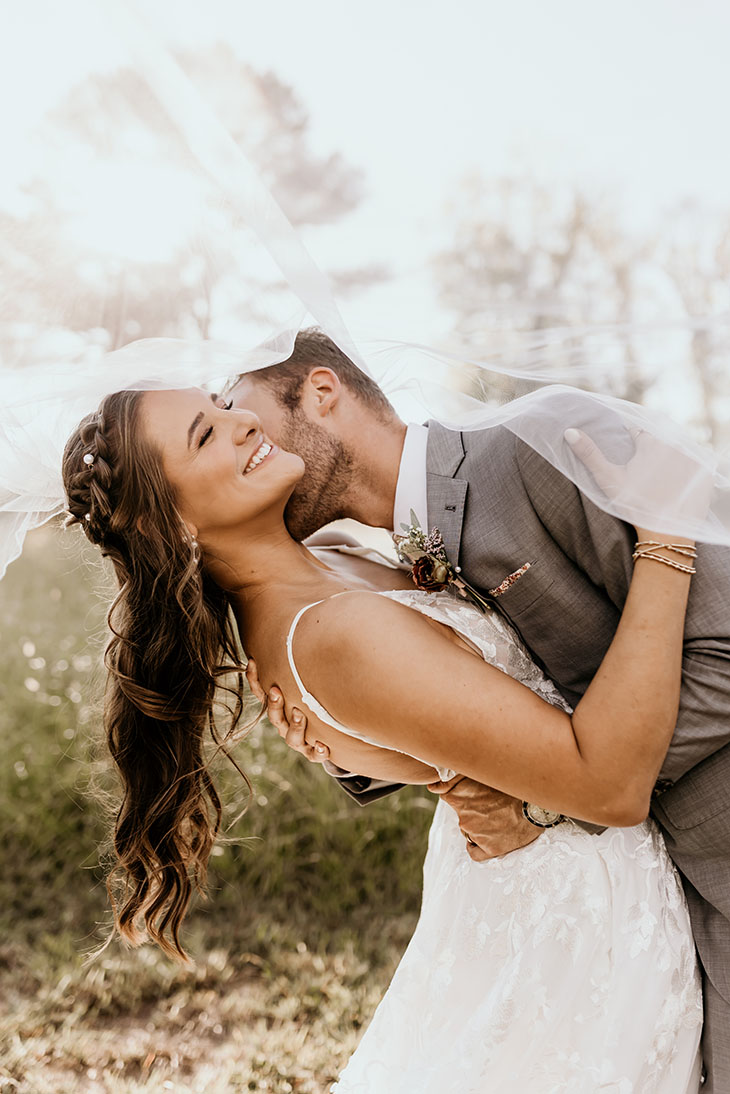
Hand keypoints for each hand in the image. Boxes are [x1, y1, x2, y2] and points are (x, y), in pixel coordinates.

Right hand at [245, 658, 329, 763]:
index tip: (253, 662)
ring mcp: (299, 738)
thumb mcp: (309, 673)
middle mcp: (285, 722)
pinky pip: (313, 754)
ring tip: (299, 714)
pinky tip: (324, 746)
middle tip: (276, 690)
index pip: (261, 691)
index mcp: (280, 704)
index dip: (254, 678)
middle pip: (273, 715)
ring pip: (290, 736)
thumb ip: (304, 653)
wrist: (336, 731)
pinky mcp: (314, 750)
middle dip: (273, 703)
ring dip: (294, 725)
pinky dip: (317, 751)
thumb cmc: (319, 694)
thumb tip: (310, 615)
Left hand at [428, 775, 540, 860]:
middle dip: (471, 808)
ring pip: (468, 829)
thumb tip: (432, 785)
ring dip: (479, 824)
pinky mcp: (489, 849)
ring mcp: (476, 833)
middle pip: (460, 813)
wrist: (538, 806)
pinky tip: (489, 837)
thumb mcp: (485, 773)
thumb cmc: (513, 786)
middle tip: (491, 803)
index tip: (459, 791)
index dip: (453, 791)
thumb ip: (457, 775)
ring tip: (499, 815)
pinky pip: (474, 851)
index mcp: (460, 796)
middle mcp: (465, 816)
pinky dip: (478, 846)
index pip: (444, 792)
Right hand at [565, 426, 711, 536]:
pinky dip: (687, 472)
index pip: (637, 433)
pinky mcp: (706, 473)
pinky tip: (676, 486)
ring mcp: (692, 458)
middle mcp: (674, 445)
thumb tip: (569, 431)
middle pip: (658, 443)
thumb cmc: (635, 504)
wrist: (667, 532)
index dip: (630, 442)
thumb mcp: (608, 479)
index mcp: (650, 442)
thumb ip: (589, 454)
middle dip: (650, 453)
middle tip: (642, 474)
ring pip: (676, 452)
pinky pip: (696, 465)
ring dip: (668, 461)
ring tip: (659, 481)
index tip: (627, 454)